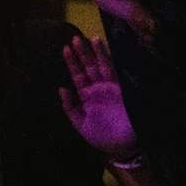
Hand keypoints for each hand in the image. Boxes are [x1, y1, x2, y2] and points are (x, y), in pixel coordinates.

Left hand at [56, 32, 137, 161]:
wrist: (123, 148)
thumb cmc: (102, 138)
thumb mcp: (81, 124)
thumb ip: (70, 108)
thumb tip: (62, 88)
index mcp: (87, 97)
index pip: (78, 76)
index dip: (72, 62)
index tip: (65, 48)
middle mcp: (99, 90)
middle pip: (89, 67)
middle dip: (83, 53)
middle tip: (75, 38)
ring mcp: (112, 89)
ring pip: (103, 67)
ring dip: (98, 53)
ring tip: (91, 38)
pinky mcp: (123, 91)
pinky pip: (117, 75)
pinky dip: (113, 64)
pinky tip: (110, 54)